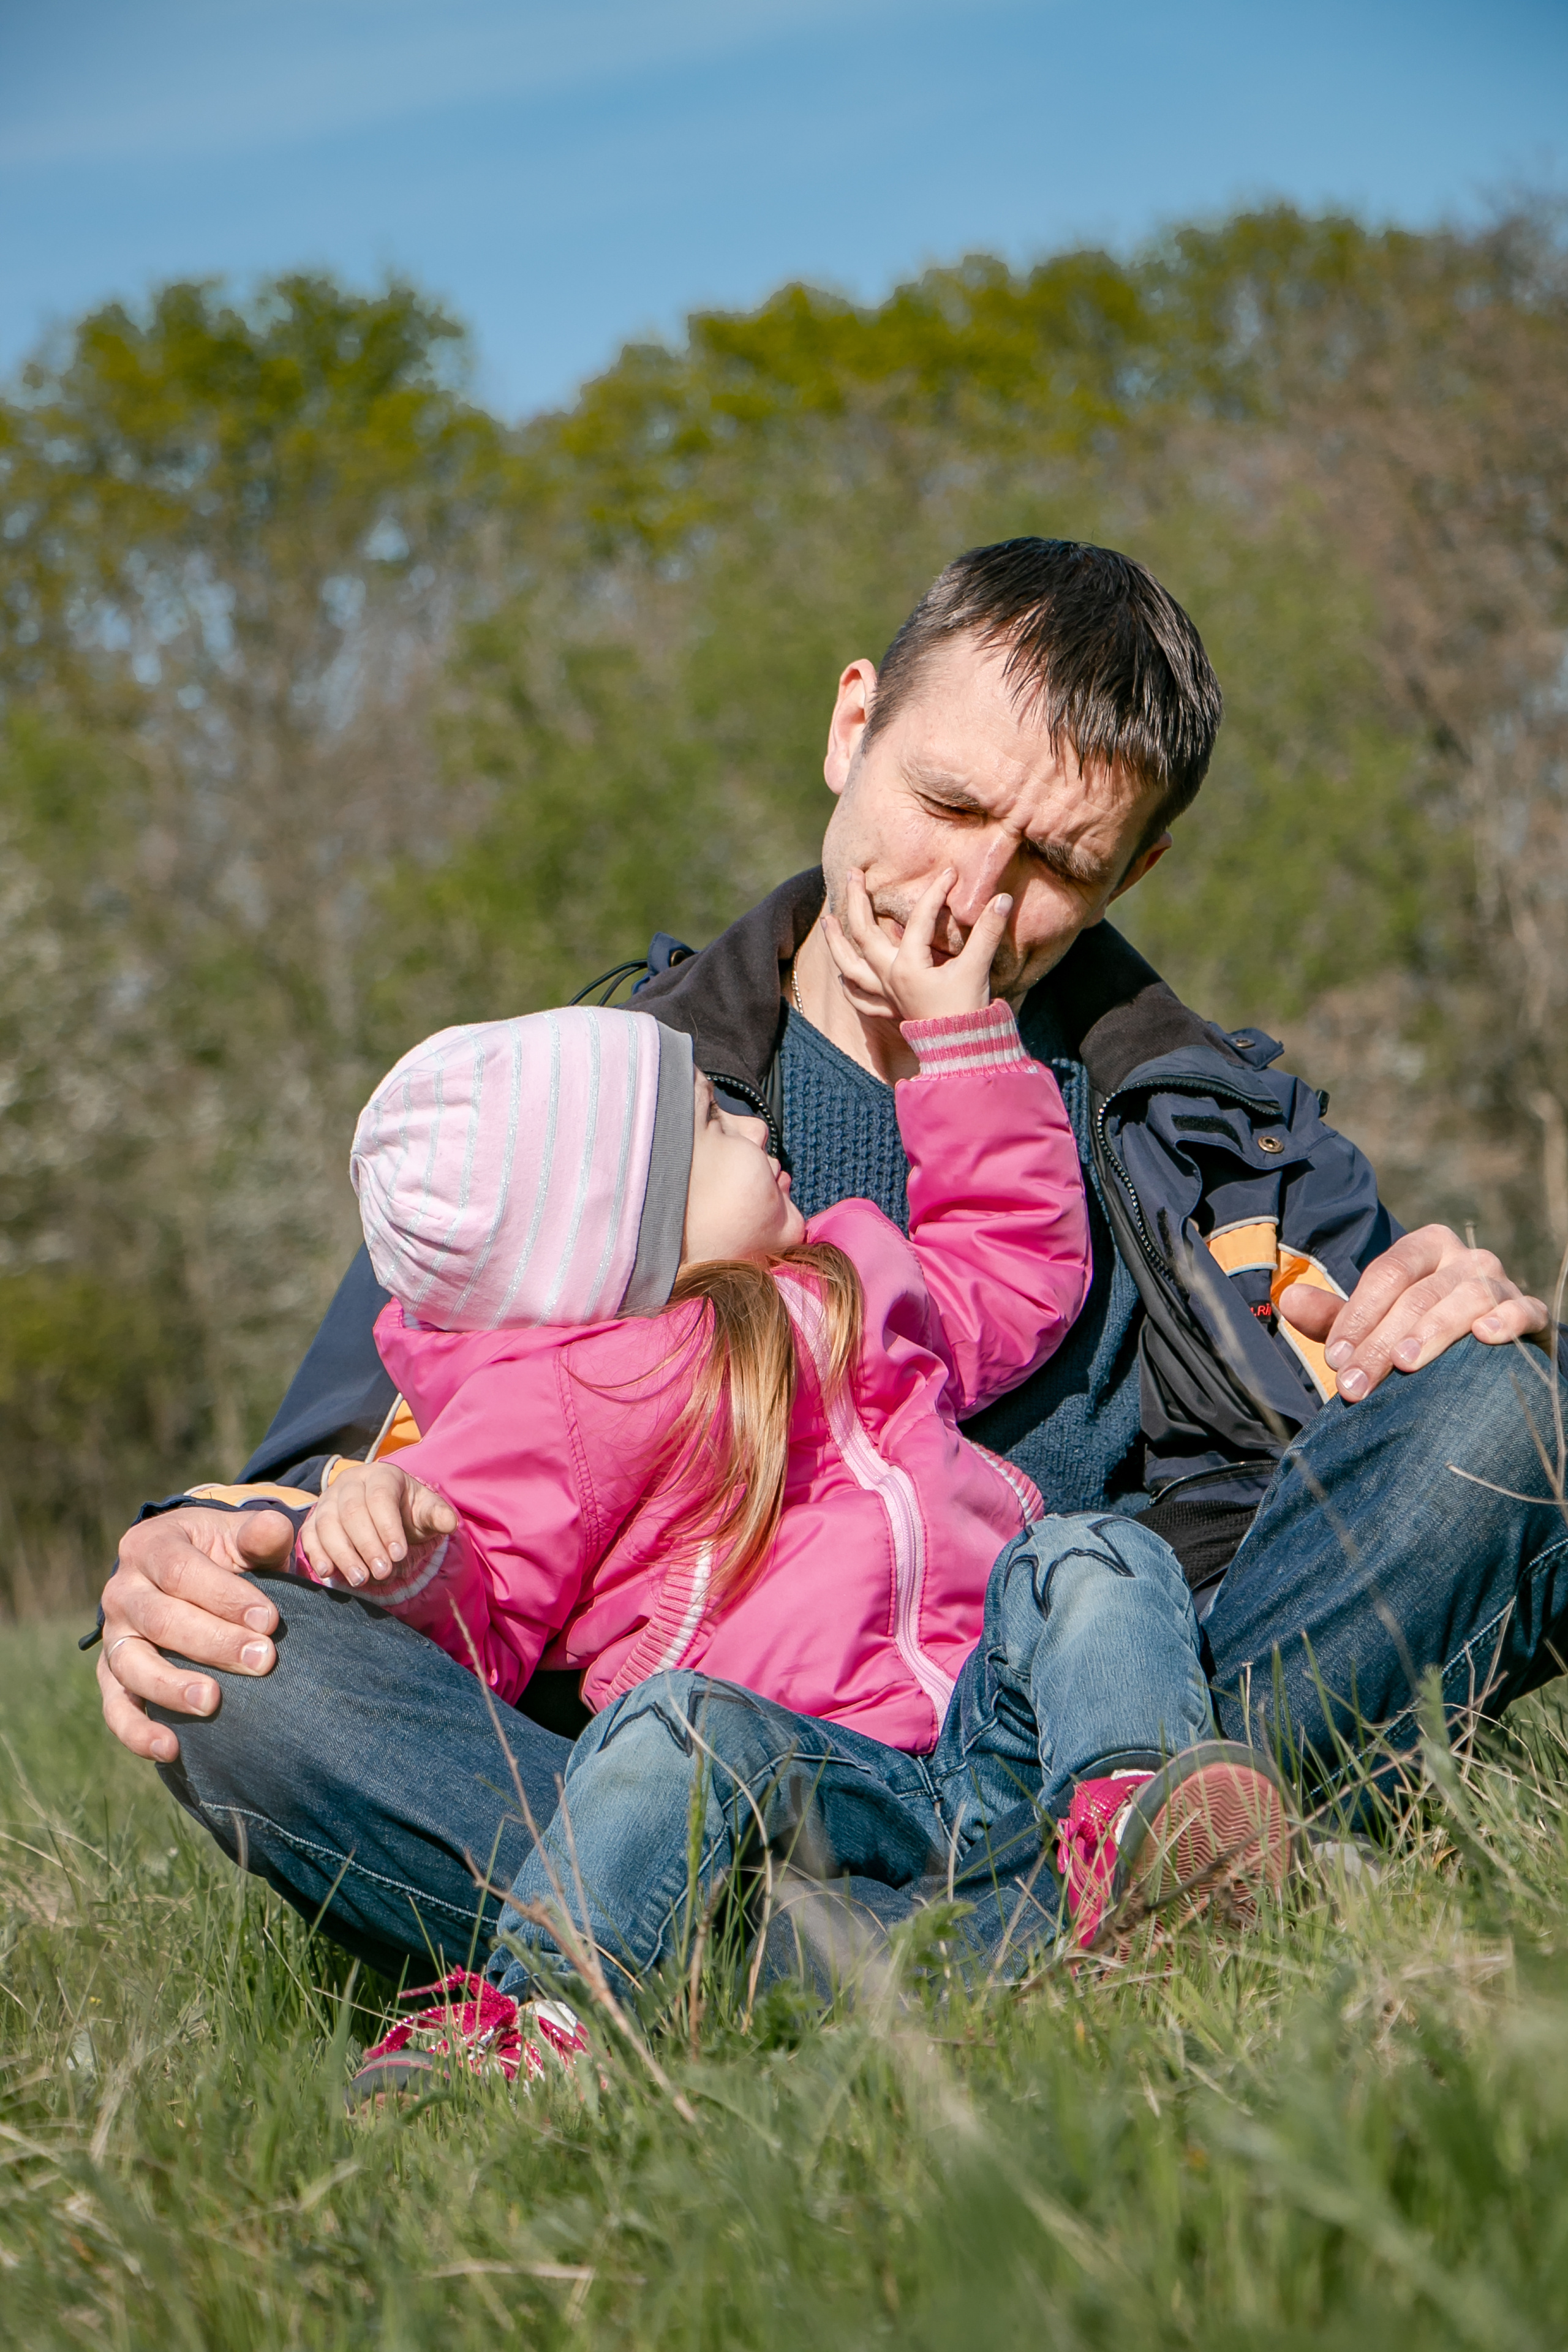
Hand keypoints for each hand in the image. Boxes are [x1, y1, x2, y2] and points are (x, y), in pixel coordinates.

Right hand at [97, 1505, 297, 1763]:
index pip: (181, 1571)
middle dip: (213, 1642)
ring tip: (212, 1702)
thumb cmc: (226, 1555)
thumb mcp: (240, 1537)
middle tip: (263, 1660)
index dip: (225, 1596)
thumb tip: (274, 1529)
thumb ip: (259, 1535)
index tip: (270, 1621)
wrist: (191, 1575)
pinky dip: (137, 1731)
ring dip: (171, 1687)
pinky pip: (116, 1707)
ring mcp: (113, 1636)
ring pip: (132, 1665)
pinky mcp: (113, 1676)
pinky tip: (170, 1749)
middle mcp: (122, 1590)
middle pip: (160, 1619)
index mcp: (151, 1545)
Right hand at [299, 1460, 456, 1589]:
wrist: (386, 1515)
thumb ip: (437, 1515)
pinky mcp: (314, 1520)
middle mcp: (350, 1483)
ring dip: (342, 1554)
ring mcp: (328, 1500)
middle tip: (382, 1573)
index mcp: (381, 1475)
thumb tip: (451, 1523)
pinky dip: (316, 1553)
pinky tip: (328, 1573)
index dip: (388, 1526)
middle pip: (351, 1512)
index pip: (380, 1497)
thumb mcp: (426, 1512)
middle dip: (367, 1545)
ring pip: (327, 1524)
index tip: (399, 1554)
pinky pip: (309, 1535)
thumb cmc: (408, 1512)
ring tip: (360, 1579)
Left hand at [820, 867, 1011, 1025]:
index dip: (936, 892)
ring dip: (836, 942)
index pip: (920, 918)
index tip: (949, 873)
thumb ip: (988, 931)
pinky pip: (861, 999)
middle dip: (857, 901)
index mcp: (909, 964)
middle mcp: (890, 977)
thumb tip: (1003, 898)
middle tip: (853, 874)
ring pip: (851, 966)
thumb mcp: (978, 968)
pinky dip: (849, 987)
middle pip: (864, 933)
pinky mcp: (891, 1009)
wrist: (962, 1051)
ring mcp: (886, 994)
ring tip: (826, 919)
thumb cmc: (967, 1010)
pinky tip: (841, 976)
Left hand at [1278, 1223, 1548, 1401]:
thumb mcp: (1374, 1322)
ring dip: (1433, 1333)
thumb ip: (1335, 1316)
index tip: (1335, 1358)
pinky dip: (1505, 1321)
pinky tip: (1484, 1338)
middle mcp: (1465, 1258)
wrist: (1483, 1349)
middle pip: (1419, 1295)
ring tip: (1406, 1364)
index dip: (1357, 1315)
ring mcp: (1500, 1282)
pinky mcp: (1530, 1311)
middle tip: (1355, 1385)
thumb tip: (1289, 1299)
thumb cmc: (1417, 1330)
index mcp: (1426, 1246)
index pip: (1387, 1274)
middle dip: (1381, 1342)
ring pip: (1466, 1300)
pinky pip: (1522, 1311)